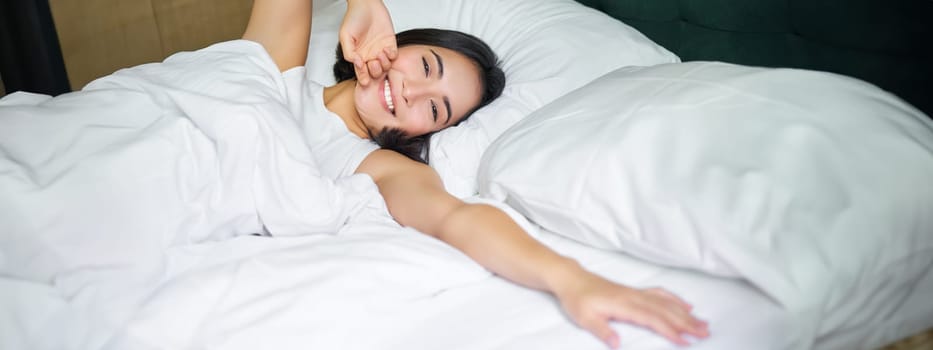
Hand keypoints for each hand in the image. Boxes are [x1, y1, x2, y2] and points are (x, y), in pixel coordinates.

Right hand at [340, 0, 397, 85]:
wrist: (366, 4)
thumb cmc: (354, 18)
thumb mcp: (345, 36)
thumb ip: (348, 52)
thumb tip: (357, 64)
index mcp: (358, 56)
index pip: (361, 73)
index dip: (364, 79)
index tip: (365, 81)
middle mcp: (370, 55)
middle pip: (375, 73)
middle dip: (375, 72)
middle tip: (372, 63)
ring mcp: (380, 50)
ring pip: (385, 67)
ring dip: (384, 64)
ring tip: (379, 54)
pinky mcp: (390, 44)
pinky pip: (394, 56)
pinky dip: (391, 56)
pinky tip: (386, 49)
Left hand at [555, 270, 709, 347]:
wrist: (572, 279)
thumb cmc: (577, 300)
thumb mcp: (584, 318)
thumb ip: (602, 331)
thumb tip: (617, 345)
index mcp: (623, 305)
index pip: (652, 319)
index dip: (670, 331)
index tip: (686, 342)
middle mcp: (634, 297)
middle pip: (665, 311)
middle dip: (686, 323)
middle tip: (706, 333)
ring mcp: (636, 293)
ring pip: (666, 303)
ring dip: (685, 314)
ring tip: (703, 324)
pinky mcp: (635, 292)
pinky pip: (660, 294)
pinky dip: (675, 300)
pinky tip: (686, 306)